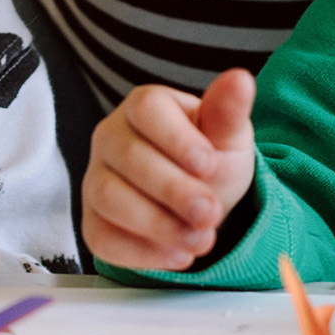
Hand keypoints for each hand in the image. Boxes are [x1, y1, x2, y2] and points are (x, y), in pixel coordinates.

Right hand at [82, 68, 256, 270]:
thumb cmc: (210, 158)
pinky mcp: (93, 221)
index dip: (177, 139)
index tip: (209, 164)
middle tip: (211, 213)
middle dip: (173, 190)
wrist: (200, 199)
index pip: (146, 110)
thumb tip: (240, 79)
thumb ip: (228, 113)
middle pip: (128, 158)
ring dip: (158, 224)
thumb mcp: (228, 136)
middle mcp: (111, 137)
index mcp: (144, 105)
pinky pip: (102, 238)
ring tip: (201, 239)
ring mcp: (96, 179)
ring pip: (108, 198)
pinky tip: (178, 255)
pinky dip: (142, 253)